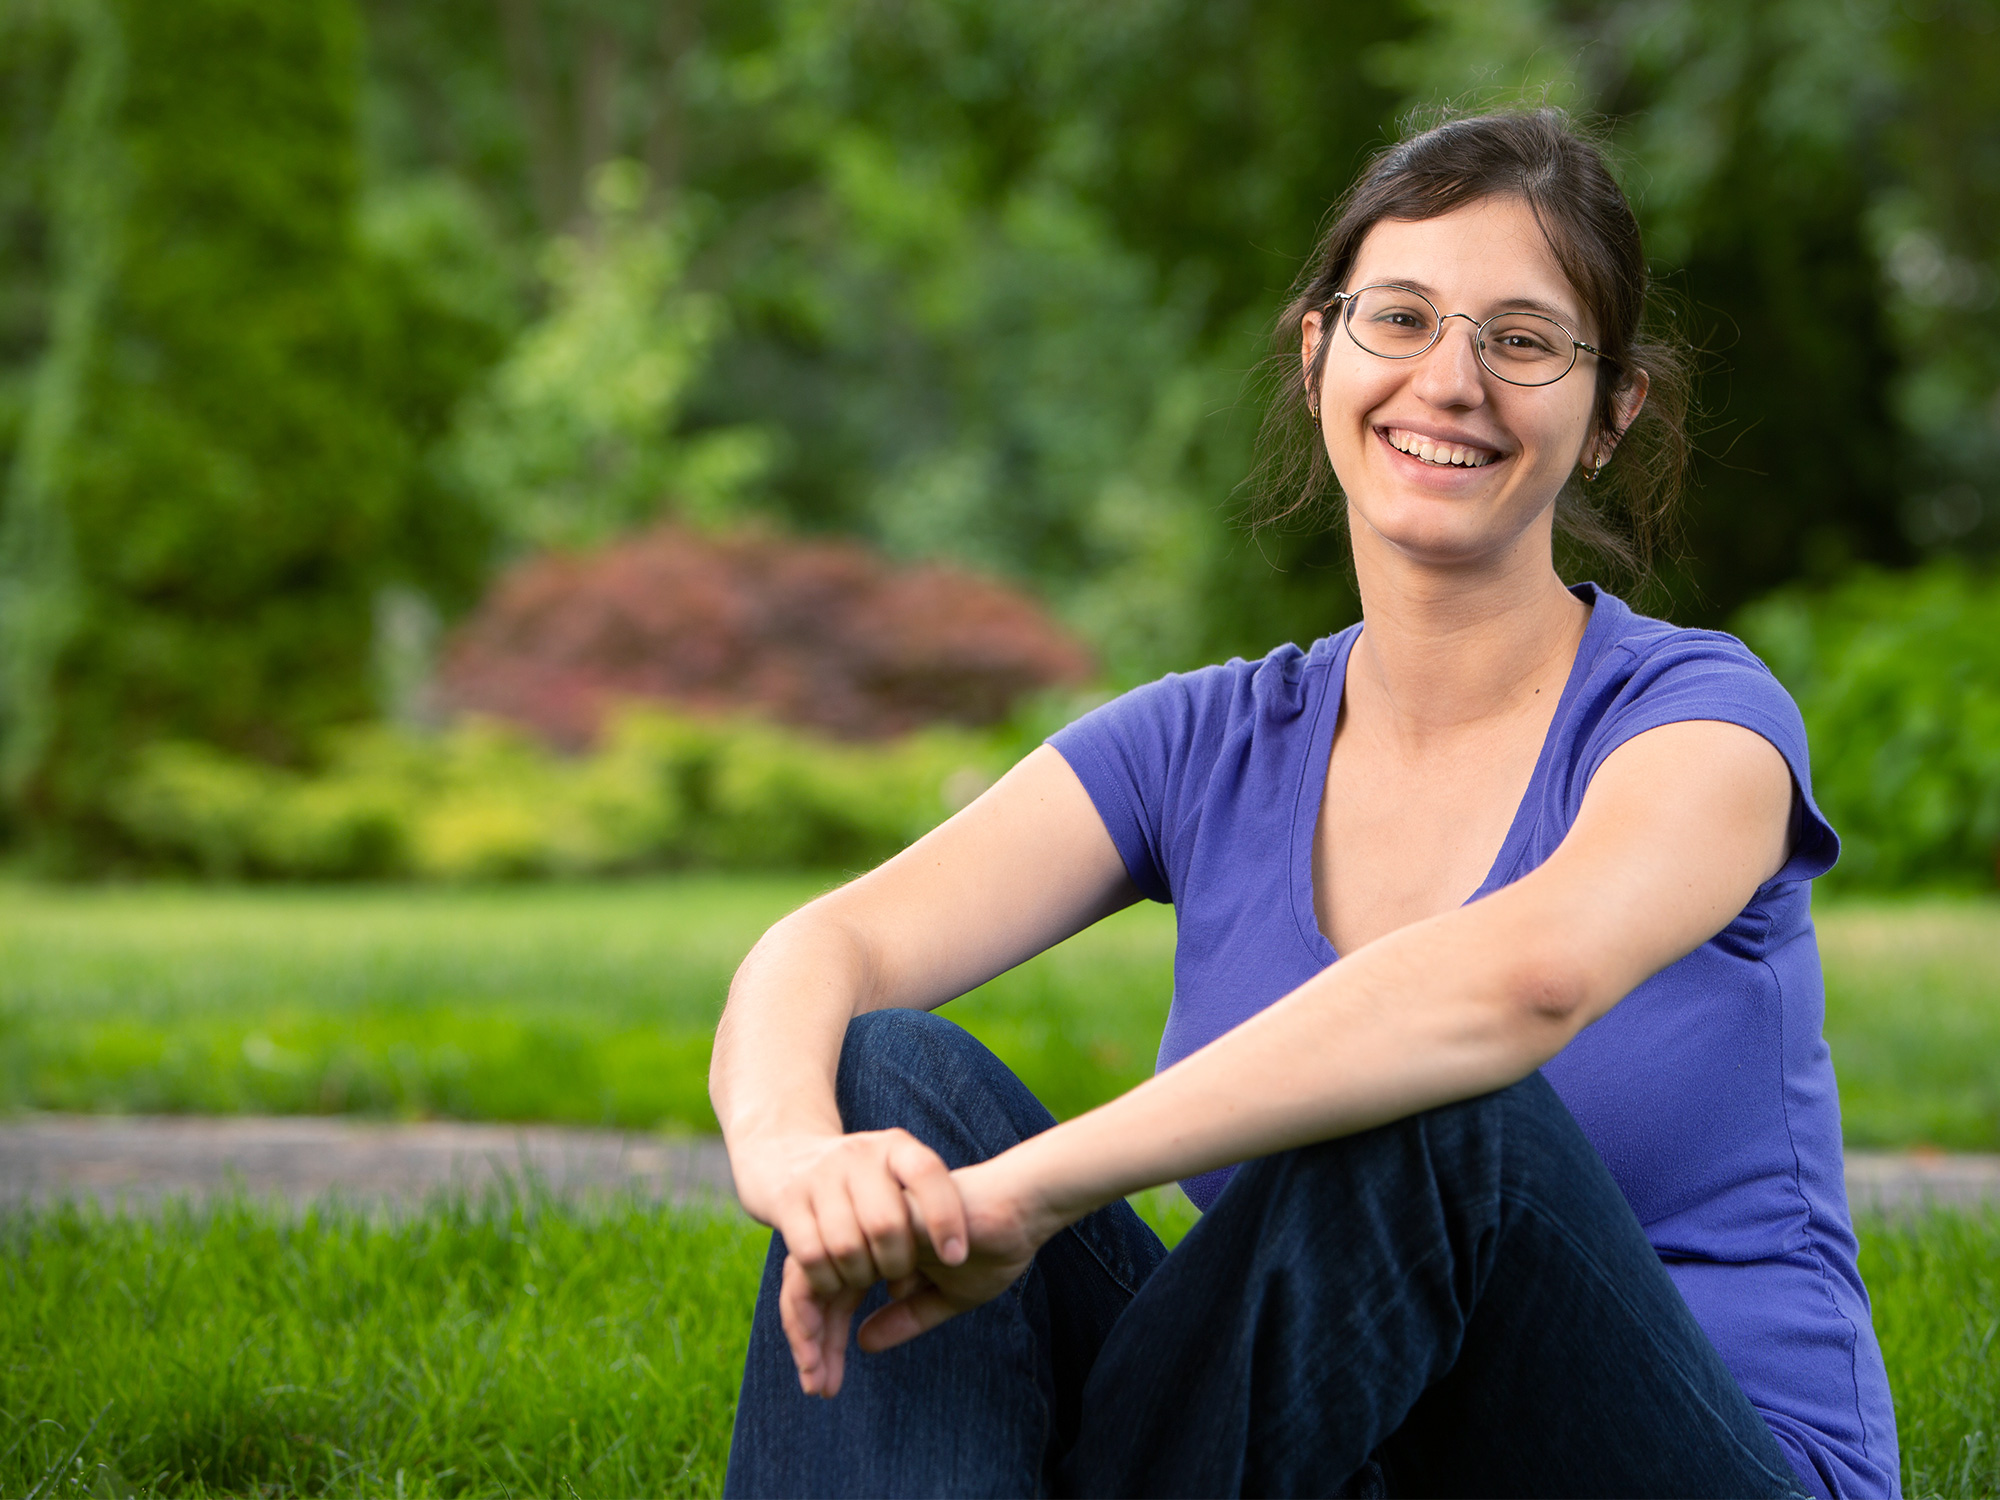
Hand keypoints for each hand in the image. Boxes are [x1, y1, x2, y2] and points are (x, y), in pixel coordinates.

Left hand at [775, 1152, 1063, 1396]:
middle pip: (811, 1286)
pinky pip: (830, 1256)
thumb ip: (905, 1317)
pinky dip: (823, 1298)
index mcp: (877, 1250)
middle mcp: (865, 1234)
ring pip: (809, 1273)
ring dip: (809, 1328)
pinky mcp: (873, 1216)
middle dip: (807, 1340)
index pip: (832, 1295)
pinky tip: (836, 1337)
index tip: (822, 1383)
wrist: (1020, 1211)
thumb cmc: (991, 1247)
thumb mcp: (944, 1297)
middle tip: (814, 1385)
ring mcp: (865, 1221)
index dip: (821, 1340)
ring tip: (818, 1369)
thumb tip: (863, 1344)